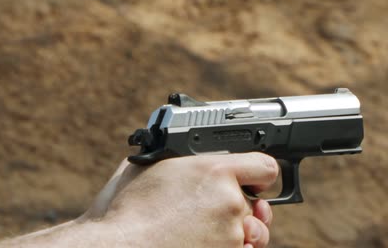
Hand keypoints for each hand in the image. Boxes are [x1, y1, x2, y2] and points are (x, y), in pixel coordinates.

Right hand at [84, 153, 278, 247]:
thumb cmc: (123, 212)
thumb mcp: (146, 168)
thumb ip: (172, 157)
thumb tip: (170, 149)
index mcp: (214, 171)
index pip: (264, 167)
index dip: (258, 175)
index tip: (252, 182)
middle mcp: (230, 201)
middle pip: (254, 203)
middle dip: (238, 207)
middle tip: (212, 212)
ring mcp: (231, 235)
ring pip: (251, 233)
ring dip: (238, 233)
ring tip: (208, 233)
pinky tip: (204, 245)